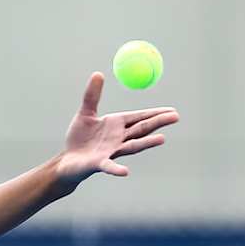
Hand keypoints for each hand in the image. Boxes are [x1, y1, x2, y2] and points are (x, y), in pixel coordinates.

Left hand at [57, 72, 178, 184]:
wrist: (68, 160)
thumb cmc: (79, 138)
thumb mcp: (85, 114)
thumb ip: (92, 96)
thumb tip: (97, 73)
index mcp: (117, 125)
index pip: (139, 117)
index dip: (155, 113)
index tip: (172, 110)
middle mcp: (118, 139)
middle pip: (141, 130)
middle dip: (158, 123)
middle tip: (176, 117)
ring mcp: (110, 152)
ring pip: (131, 147)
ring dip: (146, 144)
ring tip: (162, 139)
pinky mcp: (98, 164)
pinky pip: (109, 166)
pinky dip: (117, 169)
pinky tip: (124, 172)